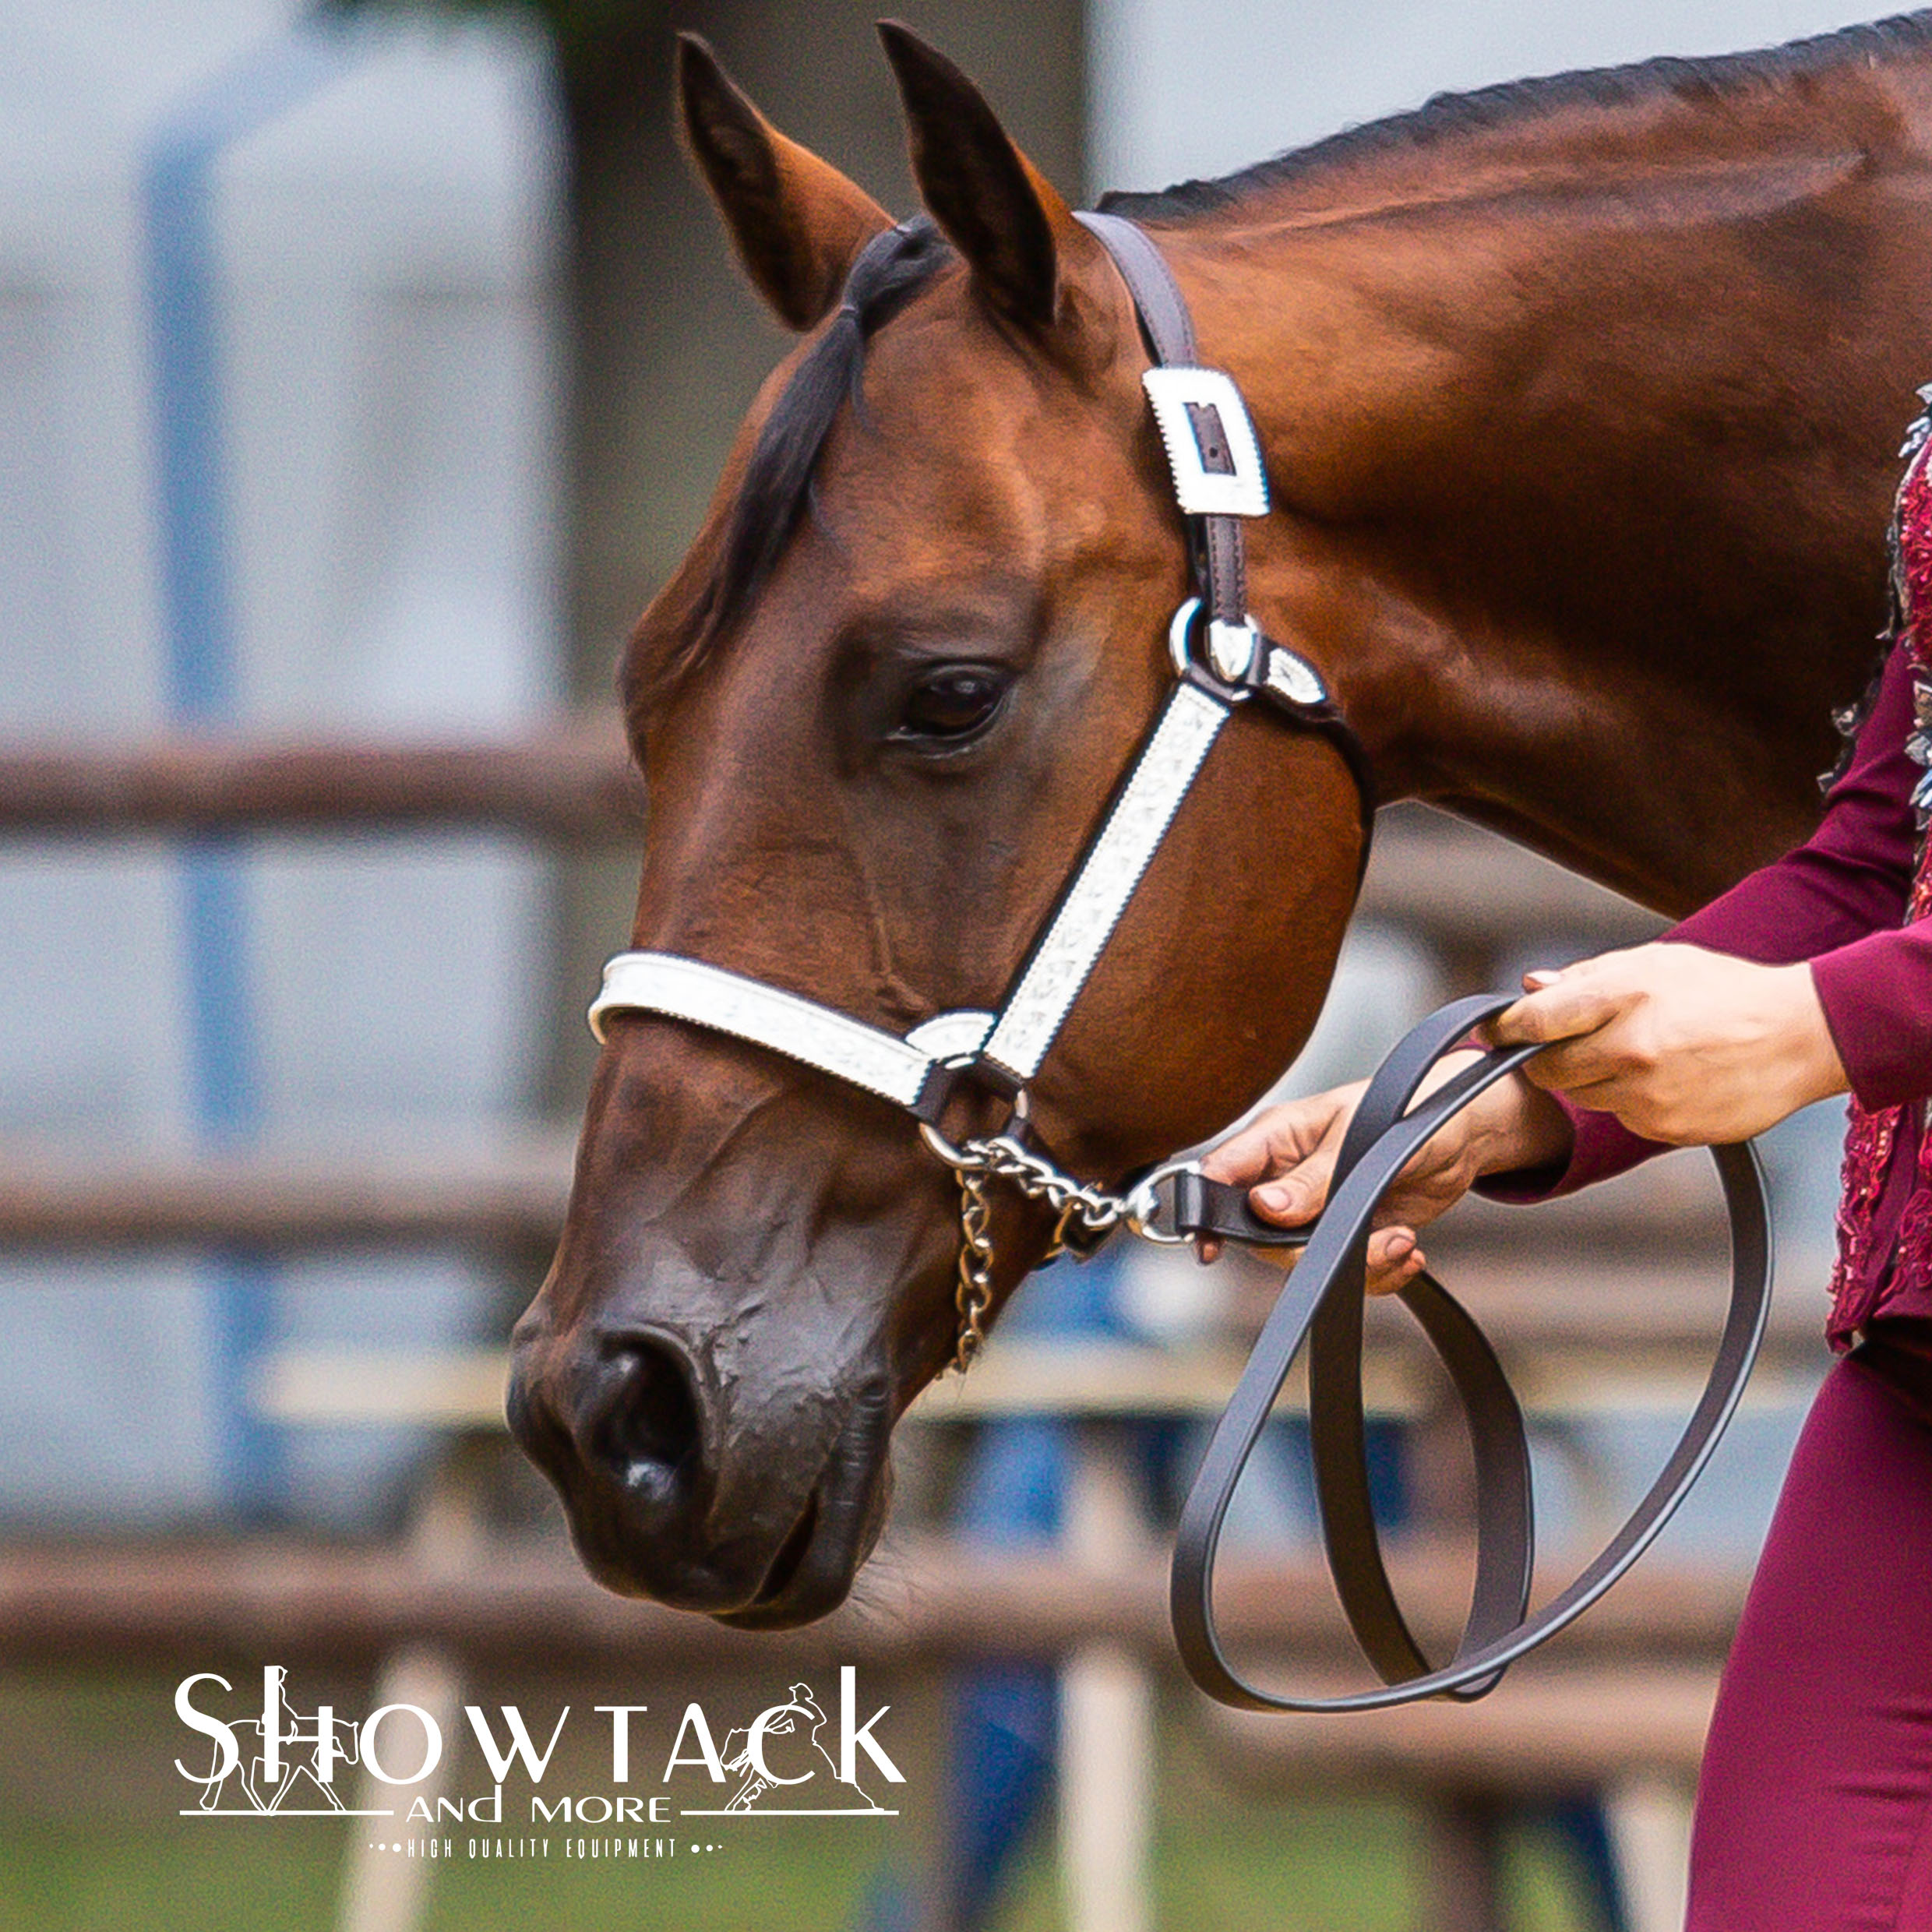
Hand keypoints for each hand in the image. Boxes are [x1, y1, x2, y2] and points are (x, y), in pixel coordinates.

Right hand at [1198, 1053, 1571, 1292]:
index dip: (1208, 1212)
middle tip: (1366, 1237)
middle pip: (1263, 1236)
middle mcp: (1288, 1178)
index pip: (1223, 1174)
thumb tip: (1264, 1209)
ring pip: (1308, 1262)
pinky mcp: (1349, 1234)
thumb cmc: (1407, 1110)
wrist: (1463, 1133)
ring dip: (1360, 1263)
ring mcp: (1317, 1210)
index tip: (1210, 1247)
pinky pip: (1346, 1273)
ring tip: (1400, 1241)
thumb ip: (1311, 1178)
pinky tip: (1406, 1248)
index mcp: (1276, 1138)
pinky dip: (1380, 1271)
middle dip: (1312, 1251)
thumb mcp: (1358, 1138)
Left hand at [1485, 942, 1848, 1142]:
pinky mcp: (1665, 1128)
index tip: (1491, 1030)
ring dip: (1592, 1078)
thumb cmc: (1726, 991)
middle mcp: (1631, 1048)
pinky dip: (1629, 1101)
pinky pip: (1622, 1118)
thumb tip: (1529, 987)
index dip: (1503, 1027)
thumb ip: (1586, 977)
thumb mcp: (1656, 963)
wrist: (1801, 1036)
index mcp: (1624, 996)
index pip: (1535, 1020)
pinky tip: (1667, 1077)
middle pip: (1547, 1068)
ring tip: (1638, 1052)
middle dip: (1545, 1057)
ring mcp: (1647, 1093)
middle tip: (1566, 1044)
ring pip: (1583, 1096)